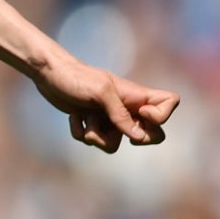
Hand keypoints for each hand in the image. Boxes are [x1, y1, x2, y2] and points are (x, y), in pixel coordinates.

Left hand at [34, 51, 179, 153]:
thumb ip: (120, 115)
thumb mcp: (100, 93)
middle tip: (115, 128)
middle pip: (151, 134)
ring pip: (116, 144)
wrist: (49, 75)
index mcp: (136, 95)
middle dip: (134, 139)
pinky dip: (82, 132)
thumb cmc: (76, 77)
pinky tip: (74, 117)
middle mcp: (127, 108)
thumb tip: (138, 137)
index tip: (141, 114)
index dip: (162, 115)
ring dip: (98, 137)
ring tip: (87, 118)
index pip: (170, 103)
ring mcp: (110, 118)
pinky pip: (94, 142)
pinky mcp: (93, 124)